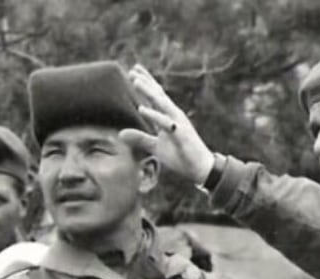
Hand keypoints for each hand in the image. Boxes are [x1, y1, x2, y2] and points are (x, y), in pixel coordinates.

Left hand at [119, 64, 215, 185]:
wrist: (199, 167)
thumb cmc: (179, 155)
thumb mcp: (155, 146)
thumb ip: (139, 138)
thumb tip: (120, 134)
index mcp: (167, 117)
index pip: (155, 97)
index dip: (146, 84)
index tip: (134, 71)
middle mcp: (173, 115)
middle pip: (158, 95)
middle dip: (146, 82)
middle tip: (132, 70)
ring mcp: (178, 123)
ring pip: (161, 103)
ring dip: (148, 91)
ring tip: (136, 81)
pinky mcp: (180, 134)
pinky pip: (164, 122)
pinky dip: (153, 115)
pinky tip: (141, 109)